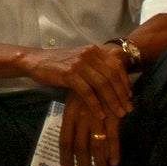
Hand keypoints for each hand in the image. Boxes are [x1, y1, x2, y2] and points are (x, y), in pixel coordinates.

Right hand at [18, 42, 133, 125]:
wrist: (36, 61)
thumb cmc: (60, 64)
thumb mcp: (81, 61)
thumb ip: (96, 67)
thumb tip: (115, 82)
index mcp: (94, 50)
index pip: (116, 66)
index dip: (125, 83)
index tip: (130, 98)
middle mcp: (89, 54)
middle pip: (112, 76)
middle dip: (122, 95)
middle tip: (127, 109)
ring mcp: (79, 63)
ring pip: (102, 84)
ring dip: (112, 101)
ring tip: (118, 114)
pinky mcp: (69, 74)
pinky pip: (87, 92)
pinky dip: (95, 104)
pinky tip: (100, 115)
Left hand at [59, 92, 120, 165]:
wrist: (106, 62)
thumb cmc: (89, 85)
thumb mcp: (76, 100)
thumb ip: (75, 120)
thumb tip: (73, 145)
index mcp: (69, 112)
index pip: (64, 140)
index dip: (65, 159)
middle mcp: (81, 115)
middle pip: (79, 146)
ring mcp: (97, 115)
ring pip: (96, 144)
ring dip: (99, 162)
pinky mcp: (112, 113)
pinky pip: (113, 136)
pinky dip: (114, 150)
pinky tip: (115, 162)